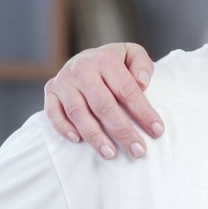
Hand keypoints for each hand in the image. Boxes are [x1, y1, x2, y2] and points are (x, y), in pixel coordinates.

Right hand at [43, 42, 162, 159]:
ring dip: (95, 136)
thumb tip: (143, 82)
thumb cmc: (115, 63)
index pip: (127, 90)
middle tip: (138, 151)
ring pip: (78, 113)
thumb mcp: (132, 55)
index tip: (157, 131)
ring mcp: (63, 81)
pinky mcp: (50, 91)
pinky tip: (78, 141)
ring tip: (111, 154)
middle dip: (123, 131)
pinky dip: (64, 128)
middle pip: (103, 105)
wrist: (85, 58)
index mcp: (105, 59)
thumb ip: (142, 65)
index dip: (143, 112)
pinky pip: (53, 113)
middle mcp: (82, 68)